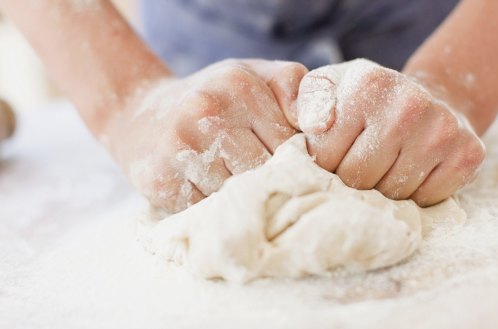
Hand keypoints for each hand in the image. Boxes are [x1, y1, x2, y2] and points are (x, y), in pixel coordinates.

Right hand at [104, 59, 306, 212]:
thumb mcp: (252, 76)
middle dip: (272, 182)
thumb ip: (294, 87)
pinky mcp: (160, 182)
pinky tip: (213, 194)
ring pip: (238, 195)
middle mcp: (207, 113)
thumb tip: (321, 124)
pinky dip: (217, 210)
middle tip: (271, 186)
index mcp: (239, 87)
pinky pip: (208, 211)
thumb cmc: (211, 98)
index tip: (293, 169)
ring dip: (245, 199)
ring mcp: (180, 149)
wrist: (137, 113)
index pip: (289, 143)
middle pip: (265, 172)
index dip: (296, 162)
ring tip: (242, 189)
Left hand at [289, 59, 484, 206]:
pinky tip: (413, 172)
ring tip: (386, 167)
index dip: (324, 164)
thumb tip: (312, 125)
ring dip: (382, 190)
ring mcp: (442, 130)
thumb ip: (309, 101)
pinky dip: (415, 196)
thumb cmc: (369, 100)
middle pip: (358, 178)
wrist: (432, 98)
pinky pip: (426, 200)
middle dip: (351, 181)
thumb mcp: (332, 86)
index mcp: (368, 85)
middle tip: (359, 166)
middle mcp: (408, 104)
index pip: (325, 157)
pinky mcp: (468, 154)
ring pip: (392, 194)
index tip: (334, 155)